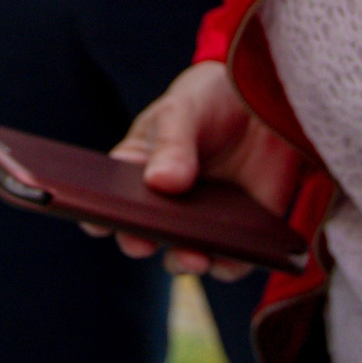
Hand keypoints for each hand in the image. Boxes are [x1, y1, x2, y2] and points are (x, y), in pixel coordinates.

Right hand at [85, 61, 300, 281]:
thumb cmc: (208, 102)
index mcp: (137, 172)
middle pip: (143, 235)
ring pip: (184, 256)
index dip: (98, 214)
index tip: (96, 221)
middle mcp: (164, 206)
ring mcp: (200, 223)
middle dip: (140, 241)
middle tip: (142, 241)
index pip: (109, 200)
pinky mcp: (239, 234)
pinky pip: (231, 260)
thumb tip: (159, 183)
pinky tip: (233, 255)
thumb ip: (171, 144)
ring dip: (185, 260)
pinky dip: (230, 262)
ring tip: (193, 255)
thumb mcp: (183, 111)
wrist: (265, 99)